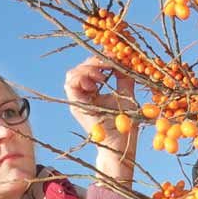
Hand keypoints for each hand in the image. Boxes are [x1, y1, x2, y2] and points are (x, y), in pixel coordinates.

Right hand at [64, 56, 137, 183]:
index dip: (101, 58)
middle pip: (80, 67)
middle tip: (108, 63)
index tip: (114, 54)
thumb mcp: (127, 93)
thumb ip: (124, 75)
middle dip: (94, 61)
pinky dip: (81, 78)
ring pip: (72, 74)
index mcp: (94, 90)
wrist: (121, 144)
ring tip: (101, 76)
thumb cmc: (126, 123)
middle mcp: (83, 94)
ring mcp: (78, 100)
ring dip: (86, 70)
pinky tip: (96, 82)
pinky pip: (70, 86)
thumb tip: (124, 56)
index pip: (91, 67)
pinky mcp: (76, 106)